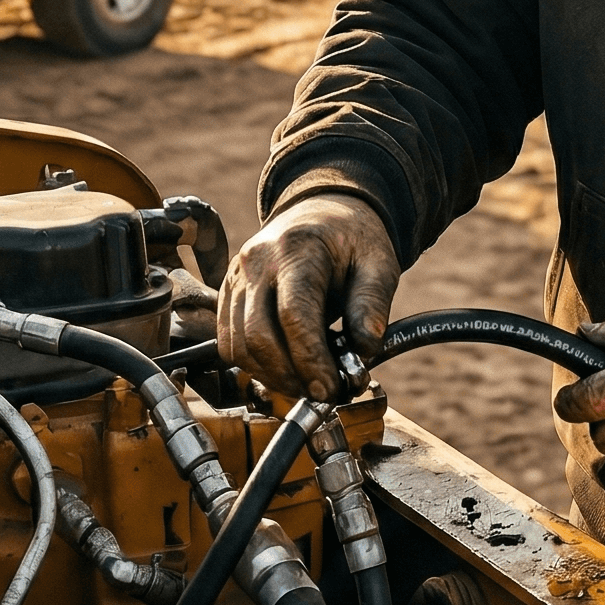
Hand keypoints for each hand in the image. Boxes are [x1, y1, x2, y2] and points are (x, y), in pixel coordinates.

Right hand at [217, 194, 400, 400]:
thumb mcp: (378, 263)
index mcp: (296, 248)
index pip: (294, 315)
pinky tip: (285, 370)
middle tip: (321, 393)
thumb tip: (365, 351)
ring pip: (237, 345)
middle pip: (258, 336)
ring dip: (271, 377)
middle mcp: (256, 261)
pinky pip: (228, 342)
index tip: (332, 388)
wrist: (321, 211)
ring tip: (306, 384)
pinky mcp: (227, 293)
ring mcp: (236, 276)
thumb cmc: (350, 238)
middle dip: (290, 376)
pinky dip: (254, 365)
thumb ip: (372, 305)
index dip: (311, 360)